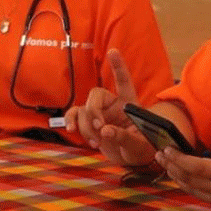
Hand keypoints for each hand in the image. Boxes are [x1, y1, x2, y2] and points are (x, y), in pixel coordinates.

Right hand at [64, 49, 155, 165]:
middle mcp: (112, 104)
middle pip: (95, 95)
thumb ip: (124, 137)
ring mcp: (98, 113)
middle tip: (99, 128)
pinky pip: (73, 116)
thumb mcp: (138, 144)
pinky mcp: (87, 123)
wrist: (130, 159)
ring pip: (83, 110)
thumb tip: (105, 131)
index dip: (118, 66)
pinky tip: (72, 130)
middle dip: (94, 111)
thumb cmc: (140, 148)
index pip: (123, 81)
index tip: (113, 51)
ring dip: (85, 126)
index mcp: (129, 102)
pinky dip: (70, 122)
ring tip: (96, 142)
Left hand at [157, 126, 210, 210]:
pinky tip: (186, 178)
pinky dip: (193, 188)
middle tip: (160, 155)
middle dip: (171, 167)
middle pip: (189, 180)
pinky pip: (204, 199)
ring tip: (167, 166)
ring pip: (193, 191)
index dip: (179, 159)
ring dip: (178, 178)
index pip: (197, 167)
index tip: (167, 150)